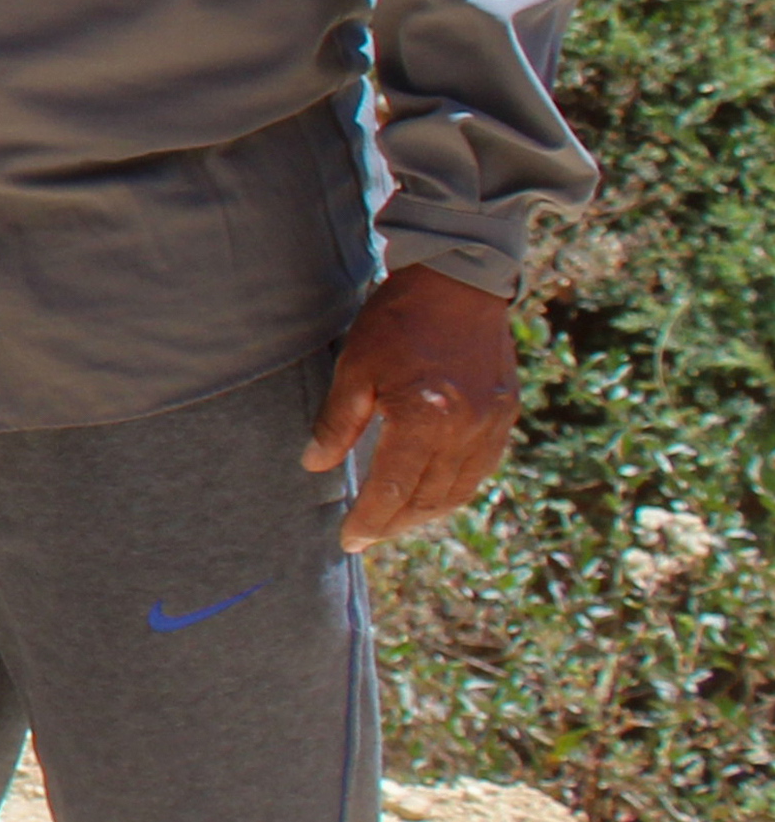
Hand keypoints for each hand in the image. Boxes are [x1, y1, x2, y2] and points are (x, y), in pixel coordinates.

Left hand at [305, 263, 520, 546]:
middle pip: (428, 498)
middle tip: (368, 536)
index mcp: (425, 420)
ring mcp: (492, 424)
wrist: (458, 281)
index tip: (349, 541)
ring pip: (459, 489)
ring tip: (396, 522)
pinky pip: (482, 468)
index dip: (369, 521)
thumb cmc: (398, 321)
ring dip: (426, 513)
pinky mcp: (506, 414)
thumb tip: (315, 465)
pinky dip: (455, 489)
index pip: (393, 490)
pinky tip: (433, 494)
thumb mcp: (354, 367)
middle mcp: (465, 430)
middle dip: (395, 524)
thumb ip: (337, 422)